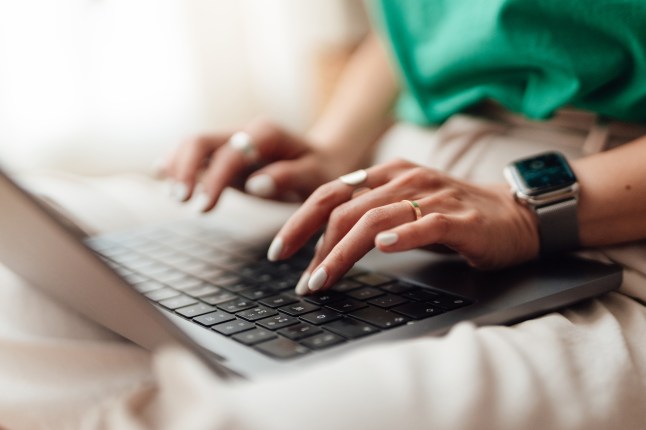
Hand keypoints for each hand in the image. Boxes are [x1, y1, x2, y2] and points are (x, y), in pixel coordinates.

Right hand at [163, 118, 351, 210]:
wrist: (322, 161)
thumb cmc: (322, 171)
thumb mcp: (316, 176)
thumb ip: (289, 176)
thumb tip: (256, 185)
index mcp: (267, 133)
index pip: (231, 152)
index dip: (214, 179)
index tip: (203, 207)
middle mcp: (244, 132)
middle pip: (201, 140)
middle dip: (185, 169)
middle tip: (181, 201)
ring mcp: (231, 142)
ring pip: (193, 145)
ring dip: (177, 167)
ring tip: (175, 196)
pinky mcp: (224, 155)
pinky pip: (196, 154)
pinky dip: (177, 163)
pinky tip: (162, 174)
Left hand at [268, 159, 539, 294]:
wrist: (513, 214)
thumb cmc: (453, 216)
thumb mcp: (403, 207)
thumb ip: (367, 215)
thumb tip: (322, 245)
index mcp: (386, 175)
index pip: (330, 193)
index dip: (299, 221)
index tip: (279, 251)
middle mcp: (405, 180)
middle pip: (344, 208)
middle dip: (314, 245)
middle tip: (302, 280)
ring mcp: (433, 196)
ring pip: (375, 219)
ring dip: (343, 252)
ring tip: (324, 279)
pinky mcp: (460, 218)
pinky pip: (426, 224)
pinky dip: (402, 235)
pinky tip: (384, 247)